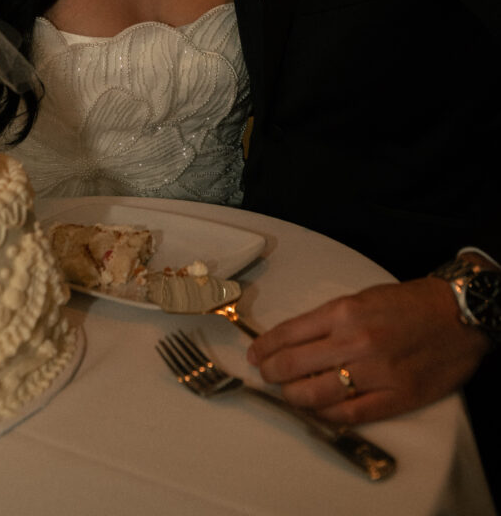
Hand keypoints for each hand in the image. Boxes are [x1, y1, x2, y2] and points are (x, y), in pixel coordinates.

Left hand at [247, 278, 490, 422]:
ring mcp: (375, 372)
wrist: (457, 314)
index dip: (265, 347)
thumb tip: (296, 340)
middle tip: (265, 375)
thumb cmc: (409, 302)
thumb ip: (330, 319)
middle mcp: (354, 341)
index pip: (288, 334)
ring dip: (292, 396)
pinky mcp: (396, 397)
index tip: (255, 353)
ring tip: (287, 394)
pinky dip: (327, 415)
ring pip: (315, 394)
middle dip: (271, 373)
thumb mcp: (362, 298)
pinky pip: (350, 414)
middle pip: (293, 366)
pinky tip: (317, 411)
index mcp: (344, 311)